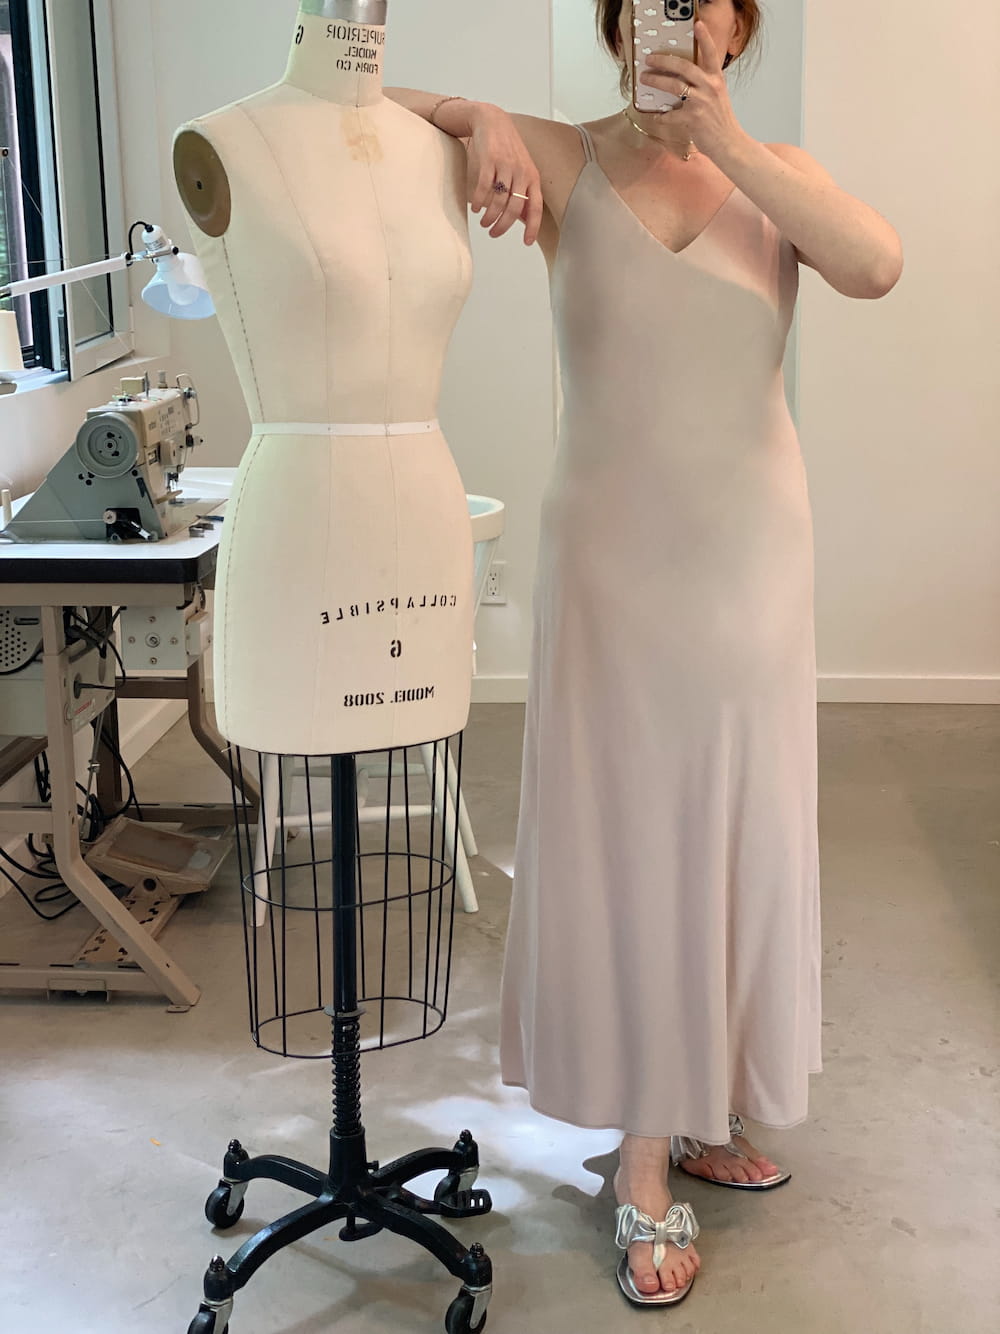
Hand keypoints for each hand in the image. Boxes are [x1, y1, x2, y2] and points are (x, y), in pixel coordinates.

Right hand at [464, 105, 543, 245]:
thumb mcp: (521, 169)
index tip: (527, 242)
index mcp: (532, 177)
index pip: (536, 207)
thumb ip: (523, 191)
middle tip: (493, 233)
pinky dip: (479, 201)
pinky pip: (484, 187)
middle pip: (514, 208)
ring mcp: (506, 165)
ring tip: (484, 222)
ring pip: (499, 200)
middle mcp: (521, 172)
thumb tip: (524, 218)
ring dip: (490, 216)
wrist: (491, 120)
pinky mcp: (490, 160)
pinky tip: (475, 208)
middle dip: (503, 226)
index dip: (532, 226)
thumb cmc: (506, 148)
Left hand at [640, 21, 746, 160]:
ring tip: (645, 79)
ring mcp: (701, 102)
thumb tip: (683, 77)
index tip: (697, 24)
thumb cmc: (720, 120)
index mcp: (716, 79)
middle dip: (664, 61)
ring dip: (656, 81)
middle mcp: (710, 87)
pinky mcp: (693, 119)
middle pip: (684, 67)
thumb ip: (704, 83)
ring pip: (674, 86)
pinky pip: (671, 114)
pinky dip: (662, 116)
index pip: (711, 53)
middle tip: (649, 59)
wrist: (728, 143)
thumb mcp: (717, 95)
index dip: (704, 38)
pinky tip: (657, 115)